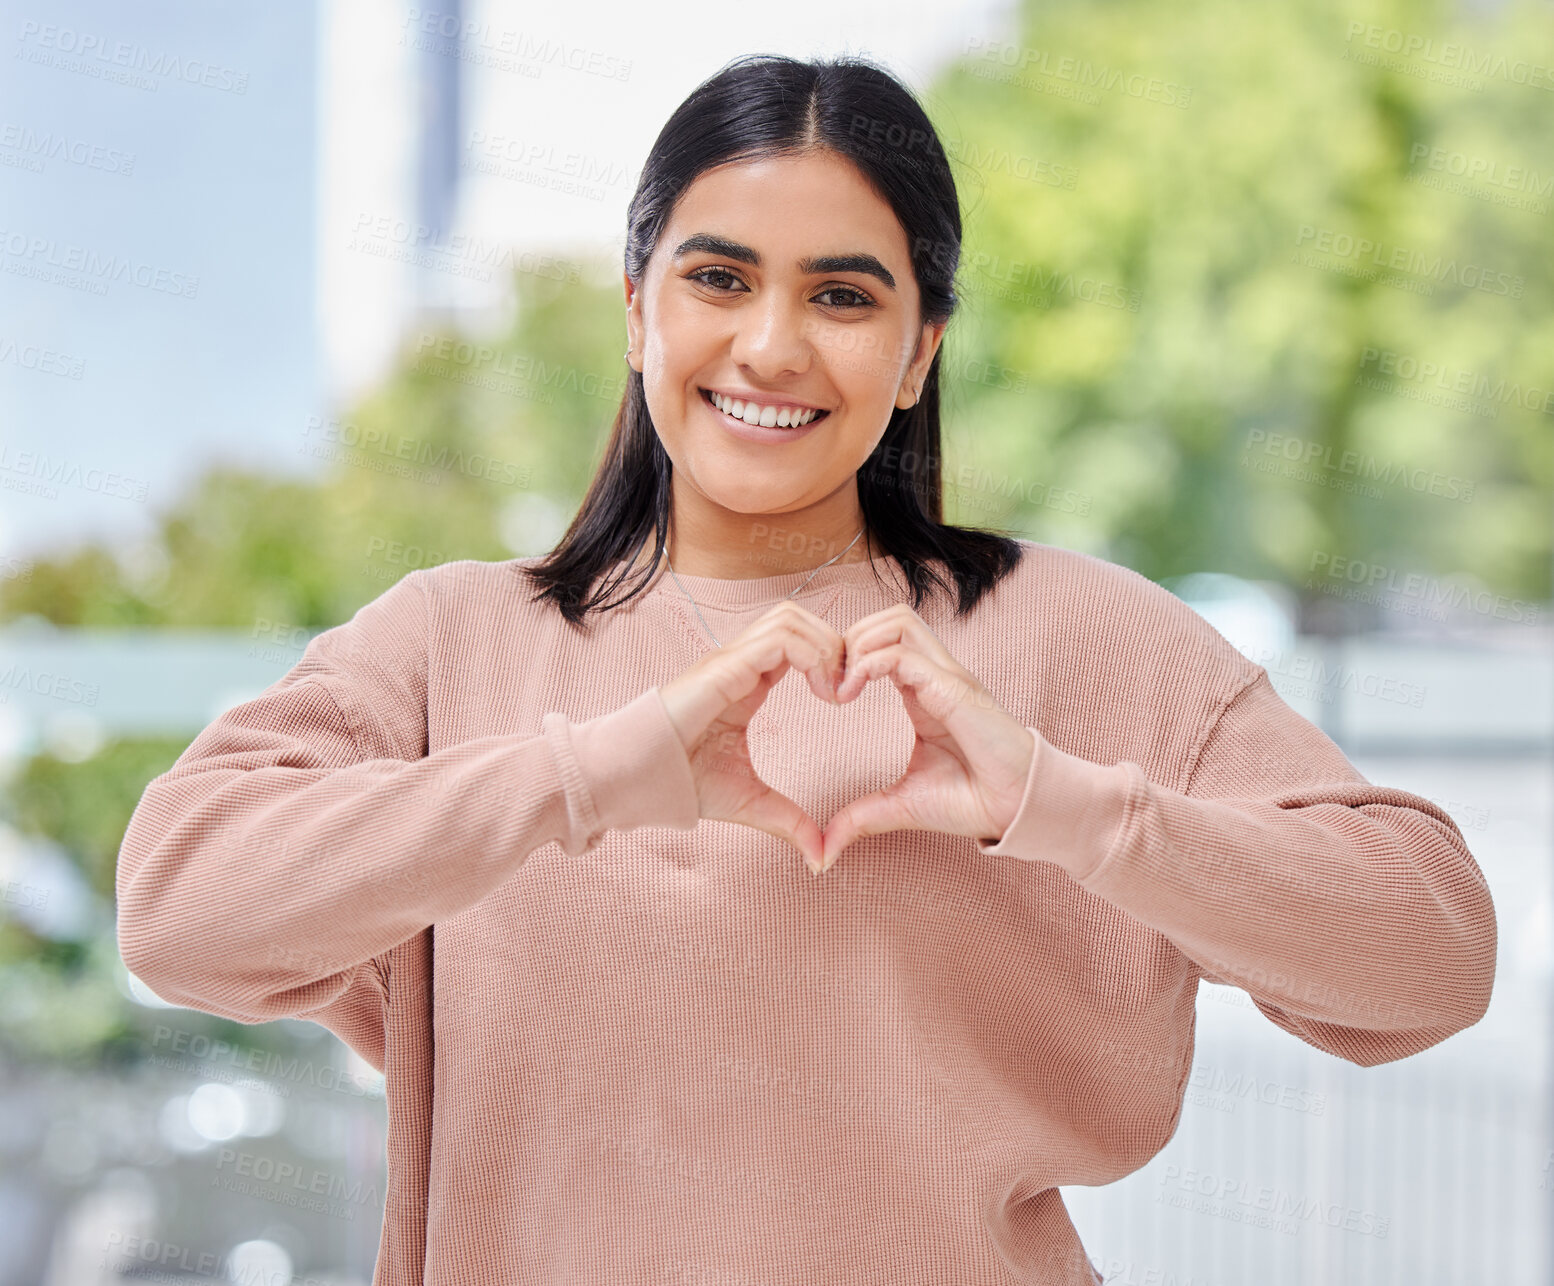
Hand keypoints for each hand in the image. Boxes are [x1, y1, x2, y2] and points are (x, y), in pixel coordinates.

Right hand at [657, 600, 845, 873]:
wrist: (634, 777)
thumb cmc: (682, 781)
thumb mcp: (750, 802)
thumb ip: (788, 821)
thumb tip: (820, 856)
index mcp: (749, 681)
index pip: (798, 641)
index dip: (830, 660)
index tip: (846, 700)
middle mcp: (742, 662)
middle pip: (799, 617)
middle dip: (834, 644)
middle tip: (849, 690)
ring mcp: (731, 659)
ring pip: (791, 618)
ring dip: (825, 647)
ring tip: (836, 692)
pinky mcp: (725, 667)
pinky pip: (780, 639)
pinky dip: (812, 655)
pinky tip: (822, 692)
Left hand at [819, 603, 1034, 872]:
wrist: (1016, 811)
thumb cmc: (972, 801)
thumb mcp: (901, 806)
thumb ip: (861, 818)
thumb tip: (823, 853)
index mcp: (923, 691)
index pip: (883, 641)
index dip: (847, 657)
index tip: (824, 695)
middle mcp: (935, 675)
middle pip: (888, 618)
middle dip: (847, 639)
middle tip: (826, 683)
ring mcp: (947, 677)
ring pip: (897, 621)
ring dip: (859, 644)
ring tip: (839, 686)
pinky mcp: (953, 689)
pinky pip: (903, 655)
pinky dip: (867, 666)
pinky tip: (848, 697)